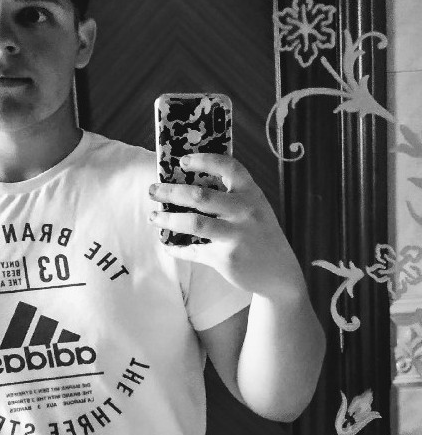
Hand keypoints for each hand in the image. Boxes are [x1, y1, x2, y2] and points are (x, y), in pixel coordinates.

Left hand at [149, 153, 305, 301]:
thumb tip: (187, 183)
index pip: (228, 167)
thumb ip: (231, 195)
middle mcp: (245, 211)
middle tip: (152, 190)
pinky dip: (176, 248)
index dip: (203, 160)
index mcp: (251, 193)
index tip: (181, 161)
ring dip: (168, 219)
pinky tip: (166, 245)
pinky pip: (194, 250)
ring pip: (194, 223)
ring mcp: (237, 235)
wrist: (280, 274)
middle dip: (171, 191)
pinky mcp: (227, 258)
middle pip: (200, 195)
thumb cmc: (260, 234)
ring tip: (153, 217)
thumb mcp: (254, 207)